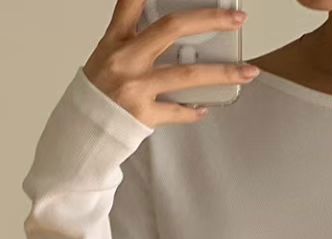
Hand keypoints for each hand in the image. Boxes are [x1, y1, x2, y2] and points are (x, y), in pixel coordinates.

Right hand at [85, 1, 259, 127]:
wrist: (83, 131)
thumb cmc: (100, 90)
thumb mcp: (108, 52)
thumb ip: (132, 29)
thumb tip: (162, 15)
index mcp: (117, 39)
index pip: (133, 2)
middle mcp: (126, 59)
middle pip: (172, 29)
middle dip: (209, 20)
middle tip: (237, 19)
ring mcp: (135, 88)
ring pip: (186, 74)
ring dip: (222, 73)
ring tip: (248, 71)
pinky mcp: (142, 115)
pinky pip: (177, 111)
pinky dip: (193, 111)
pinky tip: (206, 107)